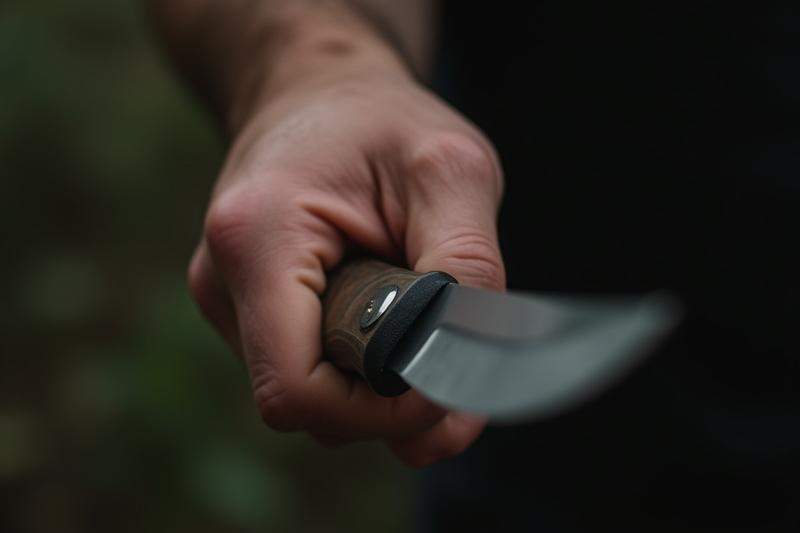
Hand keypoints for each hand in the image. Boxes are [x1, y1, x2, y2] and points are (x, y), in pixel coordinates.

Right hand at [188, 50, 504, 466]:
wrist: (319, 89)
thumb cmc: (383, 120)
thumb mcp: (450, 172)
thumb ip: (468, 272)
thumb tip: (466, 384)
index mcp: (256, 240)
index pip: (298, 391)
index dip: (377, 410)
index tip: (442, 382)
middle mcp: (222, 279)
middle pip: (307, 403)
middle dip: (387, 401)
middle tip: (449, 350)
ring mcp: (227, 297)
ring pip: (310, 395)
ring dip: (376, 384)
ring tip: (414, 313)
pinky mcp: (244, 306)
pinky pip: (306, 369)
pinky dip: (358, 367)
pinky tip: (388, 318)